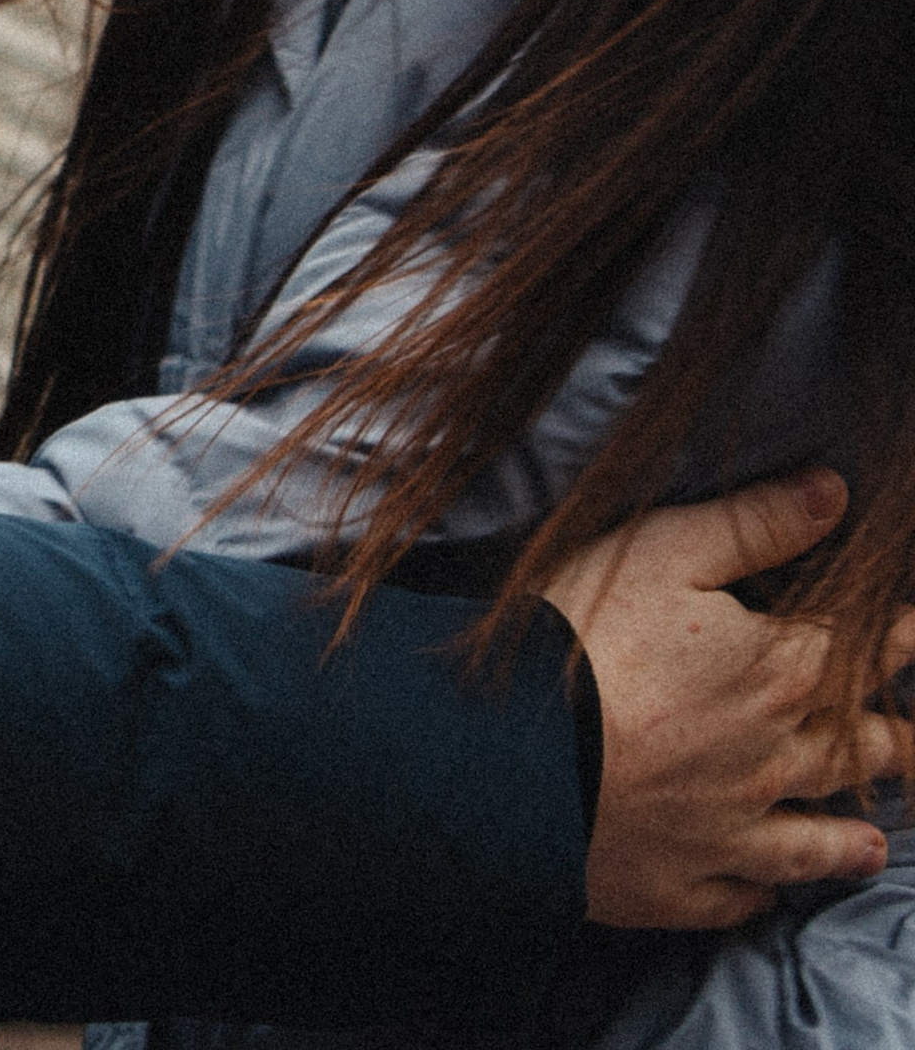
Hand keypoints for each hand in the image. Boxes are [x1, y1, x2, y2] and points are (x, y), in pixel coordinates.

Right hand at [544, 466, 911, 926]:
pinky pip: (740, 896)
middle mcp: (773, 759)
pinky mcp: (682, 883)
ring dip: (848, 838)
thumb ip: (755, 522)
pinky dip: (764, 895)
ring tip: (876, 845)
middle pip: (855, 750)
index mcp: (778, 672)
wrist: (513, 756)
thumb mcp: (664, 549)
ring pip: (812, 838)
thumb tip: (835, 493)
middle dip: (896, 743)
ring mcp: (732, 831)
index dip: (897, 637)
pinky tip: (772, 897)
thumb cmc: (584, 634)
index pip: (860, 649)